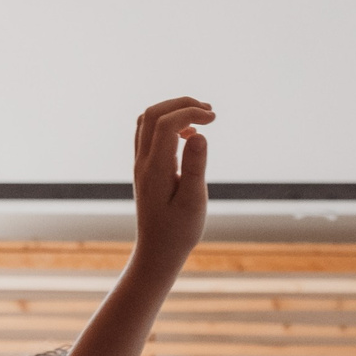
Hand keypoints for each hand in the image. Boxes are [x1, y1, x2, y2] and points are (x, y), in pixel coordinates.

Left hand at [132, 95, 214, 268]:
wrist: (158, 251)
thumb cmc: (179, 231)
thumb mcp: (193, 202)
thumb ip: (195, 167)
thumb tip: (199, 134)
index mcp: (155, 169)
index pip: (166, 123)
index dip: (190, 112)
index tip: (214, 119)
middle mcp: (143, 162)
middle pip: (153, 114)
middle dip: (182, 104)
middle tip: (210, 112)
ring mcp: (140, 164)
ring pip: (147, 120)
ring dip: (173, 110)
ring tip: (202, 117)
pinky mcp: (144, 168)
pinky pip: (148, 133)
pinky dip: (167, 123)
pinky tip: (189, 134)